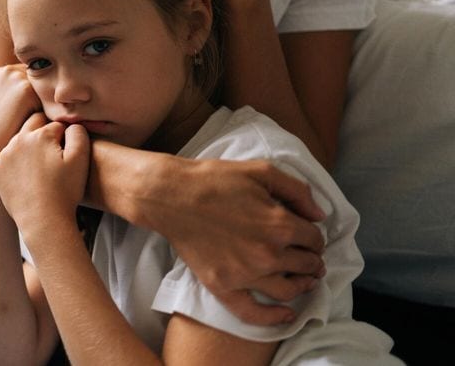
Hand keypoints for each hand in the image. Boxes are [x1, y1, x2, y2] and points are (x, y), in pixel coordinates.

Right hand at [0, 64, 41, 168]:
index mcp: (4, 71)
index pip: (37, 80)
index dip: (39, 99)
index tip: (32, 116)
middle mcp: (9, 70)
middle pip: (44, 83)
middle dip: (46, 99)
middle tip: (39, 120)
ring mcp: (17, 78)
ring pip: (48, 91)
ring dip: (49, 106)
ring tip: (39, 123)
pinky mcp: (25, 89)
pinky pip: (49, 99)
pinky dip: (49, 112)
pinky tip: (39, 125)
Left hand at [0, 113, 90, 232]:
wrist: (43, 220)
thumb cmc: (65, 191)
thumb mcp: (81, 159)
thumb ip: (78, 133)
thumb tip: (69, 124)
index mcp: (40, 135)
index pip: (56, 126)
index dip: (65, 139)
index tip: (67, 155)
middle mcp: (18, 140)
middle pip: (34, 125)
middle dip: (44, 134)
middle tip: (53, 155)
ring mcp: (4, 155)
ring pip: (19, 141)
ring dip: (28, 147)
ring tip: (41, 167)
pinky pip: (7, 158)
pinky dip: (15, 163)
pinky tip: (26, 176)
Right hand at [92, 140, 326, 324]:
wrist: (169, 196)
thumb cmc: (214, 179)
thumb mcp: (260, 171)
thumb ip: (297, 190)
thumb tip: (320, 215)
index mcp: (279, 224)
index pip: (314, 239)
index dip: (314, 236)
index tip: (308, 235)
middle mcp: (267, 254)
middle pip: (306, 265)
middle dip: (312, 259)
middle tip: (309, 257)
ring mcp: (245, 274)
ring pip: (288, 290)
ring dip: (302, 285)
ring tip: (304, 280)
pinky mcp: (223, 286)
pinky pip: (253, 313)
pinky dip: (274, 318)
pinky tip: (287, 314)